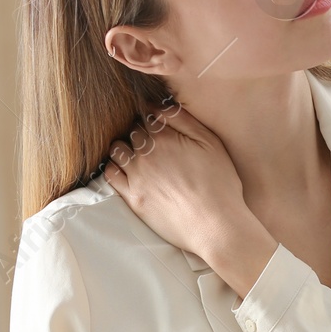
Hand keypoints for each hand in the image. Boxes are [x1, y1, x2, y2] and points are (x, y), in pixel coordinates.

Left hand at [102, 104, 274, 293]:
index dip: (154, 122)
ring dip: (125, 149)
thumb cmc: (220, 184)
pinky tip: (125, 170)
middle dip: (140, 135)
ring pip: (118, 151)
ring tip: (138, 157)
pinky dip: (114, 167)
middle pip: (132, 133)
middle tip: (154, 145)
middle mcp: (145, 154)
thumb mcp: (211, 143)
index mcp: (165, 137)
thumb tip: (159, 106)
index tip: (160, 129)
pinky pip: (110, 175)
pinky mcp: (132, 197)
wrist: (215, 225)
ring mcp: (136, 176)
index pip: (148, 118)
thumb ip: (183, 120)